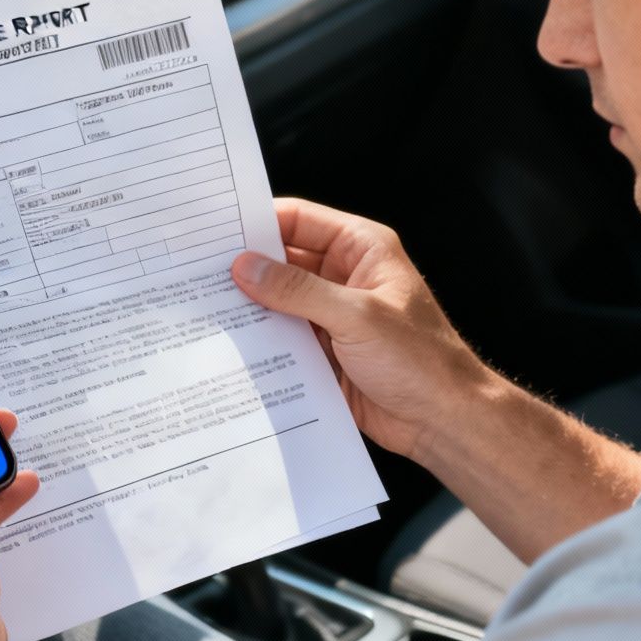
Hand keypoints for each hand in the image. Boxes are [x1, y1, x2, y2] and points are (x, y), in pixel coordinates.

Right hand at [230, 199, 496, 462]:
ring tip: (204, 309)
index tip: (216, 232)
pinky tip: (229, 345)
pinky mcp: (323, 351)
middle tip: (197, 273)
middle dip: (246, 267)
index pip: (299, 220)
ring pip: (278, 301)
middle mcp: (344, 276)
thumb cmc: (421, 360)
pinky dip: (260, 340)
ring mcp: (332, 315)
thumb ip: (298, 290)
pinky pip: (283, 337)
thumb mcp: (356, 317)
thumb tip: (247, 268)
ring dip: (249, 307)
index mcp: (362, 249)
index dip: (258, 223)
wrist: (443, 420)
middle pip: (283, 260)